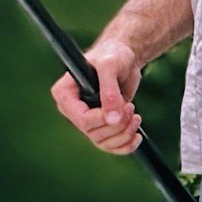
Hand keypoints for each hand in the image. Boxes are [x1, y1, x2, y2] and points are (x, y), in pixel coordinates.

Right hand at [50, 36, 144, 154]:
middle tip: (131, 108)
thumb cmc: (113, 55)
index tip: (124, 107)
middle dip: (118, 125)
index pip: (82, 119)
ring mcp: (87, 120)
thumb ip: (110, 92)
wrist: (125, 58)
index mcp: (65, 94)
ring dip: (124, 134)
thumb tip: (113, 119)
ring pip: (103, 142)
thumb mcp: (110, 67)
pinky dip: (126, 144)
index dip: (104, 119)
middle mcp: (73, 110)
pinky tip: (137, 135)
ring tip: (136, 116)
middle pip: (93, 134)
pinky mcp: (102, 125)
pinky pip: (111, 146)